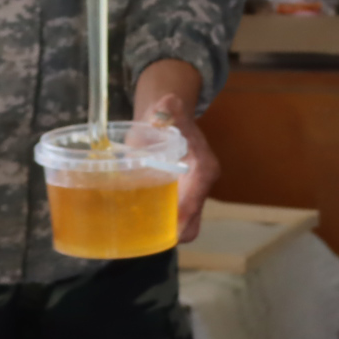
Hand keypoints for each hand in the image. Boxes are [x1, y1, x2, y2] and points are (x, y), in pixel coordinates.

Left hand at [133, 60, 214, 242]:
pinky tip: (135, 224)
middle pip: (193, 221)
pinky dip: (158, 224)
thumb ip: (169, 110)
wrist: (167, 118)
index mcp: (203, 168)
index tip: (169, 229)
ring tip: (137, 233)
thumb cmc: (166, 115)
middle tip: (146, 236)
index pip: (197, 198)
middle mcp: (201, 184)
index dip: (184, 216)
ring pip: (184, 225)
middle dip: (174, 233)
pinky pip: (173, 219)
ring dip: (164, 232)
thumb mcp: (166, 111)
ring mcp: (191, 193)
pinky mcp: (180, 197)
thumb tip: (168, 102)